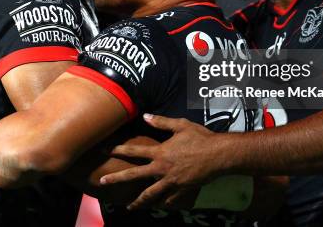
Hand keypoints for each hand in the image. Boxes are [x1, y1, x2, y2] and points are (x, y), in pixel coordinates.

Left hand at [100, 113, 221, 209]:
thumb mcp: (180, 125)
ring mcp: (172, 182)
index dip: (117, 149)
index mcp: (160, 152)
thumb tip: (145, 115)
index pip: (133, 151)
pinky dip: (163, 204)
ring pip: (150, 194)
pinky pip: (170, 200)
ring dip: (138, 201)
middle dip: (117, 178)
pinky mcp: (182, 190)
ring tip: (129, 207)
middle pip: (135, 175)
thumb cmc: (201, 137)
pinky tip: (158, 207)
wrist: (219, 155)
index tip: (103, 150)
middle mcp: (162, 169)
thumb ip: (161, 121)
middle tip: (103, 181)